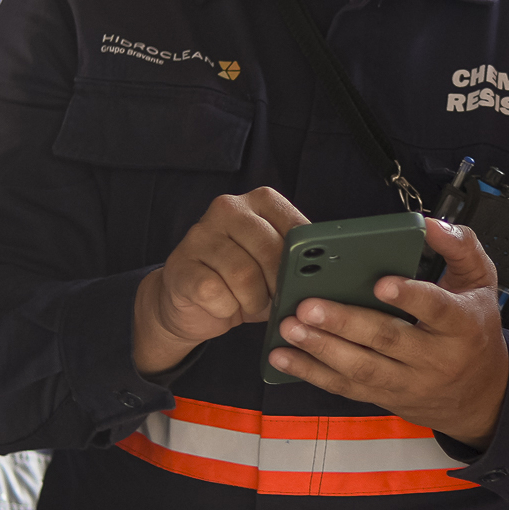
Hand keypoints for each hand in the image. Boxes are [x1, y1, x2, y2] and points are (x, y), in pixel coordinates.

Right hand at [133, 187, 311, 374]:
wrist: (190, 303)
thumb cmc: (241, 282)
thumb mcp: (274, 266)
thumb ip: (296, 260)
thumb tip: (328, 274)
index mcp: (260, 200)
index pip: (295, 227)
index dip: (304, 262)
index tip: (304, 281)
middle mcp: (228, 208)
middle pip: (270, 250)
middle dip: (278, 285)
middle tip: (275, 300)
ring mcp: (200, 234)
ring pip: (243, 275)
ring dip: (253, 301)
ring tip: (250, 304)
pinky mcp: (181, 264)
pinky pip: (214, 293)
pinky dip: (226, 309)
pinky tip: (223, 306)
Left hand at [267, 219, 508, 448]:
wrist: (483, 396)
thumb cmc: (476, 329)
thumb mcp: (482, 282)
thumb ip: (460, 247)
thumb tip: (427, 223)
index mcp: (463, 325)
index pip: (438, 310)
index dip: (410, 297)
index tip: (380, 282)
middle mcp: (436, 358)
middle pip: (388, 340)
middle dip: (345, 323)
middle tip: (308, 306)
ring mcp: (409, 382)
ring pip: (363, 368)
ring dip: (322, 349)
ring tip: (289, 329)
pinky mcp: (387, 398)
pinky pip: (348, 388)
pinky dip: (314, 374)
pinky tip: (286, 358)